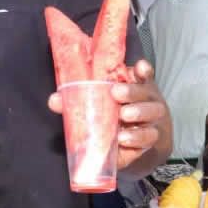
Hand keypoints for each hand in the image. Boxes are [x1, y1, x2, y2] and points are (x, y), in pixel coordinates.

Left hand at [48, 60, 171, 173]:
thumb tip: (54, 100)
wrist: (141, 141)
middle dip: (132, 92)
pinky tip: (123, 139)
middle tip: (115, 92)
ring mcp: (153, 120)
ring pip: (151, 114)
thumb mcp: (105, 103)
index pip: (145, 74)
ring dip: (138, 113)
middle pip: (146, 93)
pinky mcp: (150, 140)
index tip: (139, 66)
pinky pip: (147, 138)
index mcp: (138, 86)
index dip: (143, 70)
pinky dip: (136, 138)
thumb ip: (82, 98)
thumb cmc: (119, 114)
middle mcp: (149, 100)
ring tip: (123, 116)